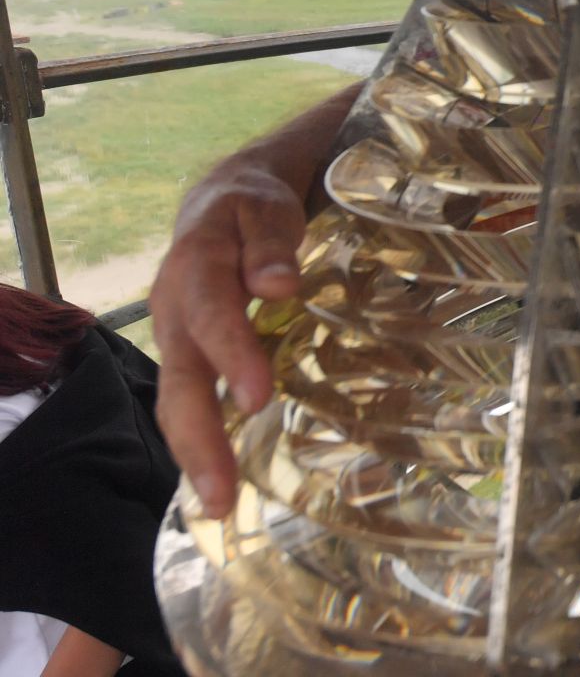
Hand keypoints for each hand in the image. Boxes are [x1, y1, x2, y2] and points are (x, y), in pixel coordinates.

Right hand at [151, 157, 308, 518]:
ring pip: (177, 401)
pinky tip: (222, 483)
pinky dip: (201, 443)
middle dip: (198, 438)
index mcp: (196, 268)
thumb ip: (271, 242)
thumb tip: (279, 284)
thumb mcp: (265, 207)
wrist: (223, 199)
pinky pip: (189, 402)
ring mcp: (178, 337)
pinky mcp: (191, 355)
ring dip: (195, 454)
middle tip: (220, 493)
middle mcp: (176, 311)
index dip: (232, 355)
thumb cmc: (251, 207)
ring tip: (218, 506)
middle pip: (180, 379)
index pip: (213, 314)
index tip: (257, 398)